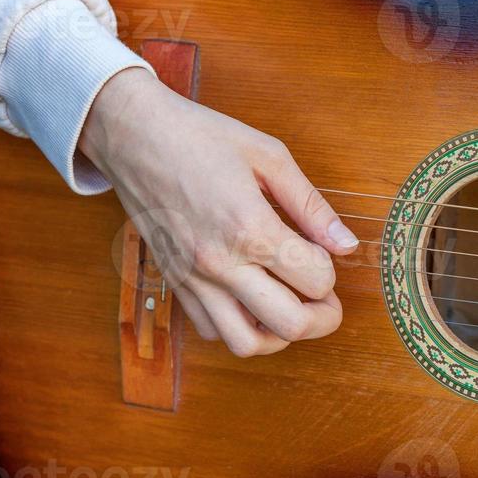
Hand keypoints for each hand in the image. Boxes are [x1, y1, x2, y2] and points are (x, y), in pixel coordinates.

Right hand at [80, 67, 357, 356]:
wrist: (132, 134)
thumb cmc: (200, 137)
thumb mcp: (269, 156)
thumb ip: (311, 206)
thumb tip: (346, 243)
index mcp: (250, 227)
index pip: (316, 279)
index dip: (331, 269)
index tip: (323, 252)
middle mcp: (221, 263)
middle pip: (290, 325)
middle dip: (322, 318)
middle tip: (326, 299)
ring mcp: (194, 278)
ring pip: (246, 343)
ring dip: (278, 334)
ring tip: (288, 306)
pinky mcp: (174, 283)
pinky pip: (211, 331)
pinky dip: (238, 326)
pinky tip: (250, 299)